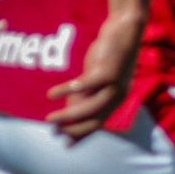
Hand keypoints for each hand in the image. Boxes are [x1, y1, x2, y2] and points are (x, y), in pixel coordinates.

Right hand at [45, 11, 143, 140]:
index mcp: (117, 99)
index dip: (82, 134)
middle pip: (96, 119)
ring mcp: (115, 84)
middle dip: (74, 129)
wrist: (124, 29)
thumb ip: (85, 94)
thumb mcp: (95, 78)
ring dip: (68, 115)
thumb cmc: (108, 54)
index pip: (99, 123)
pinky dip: (66, 91)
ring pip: (90, 107)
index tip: (66, 144)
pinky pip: (84, 85)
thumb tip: (69, 111)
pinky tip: (51, 95)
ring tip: (50, 120)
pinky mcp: (107, 71)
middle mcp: (119, 95)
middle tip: (54, 133)